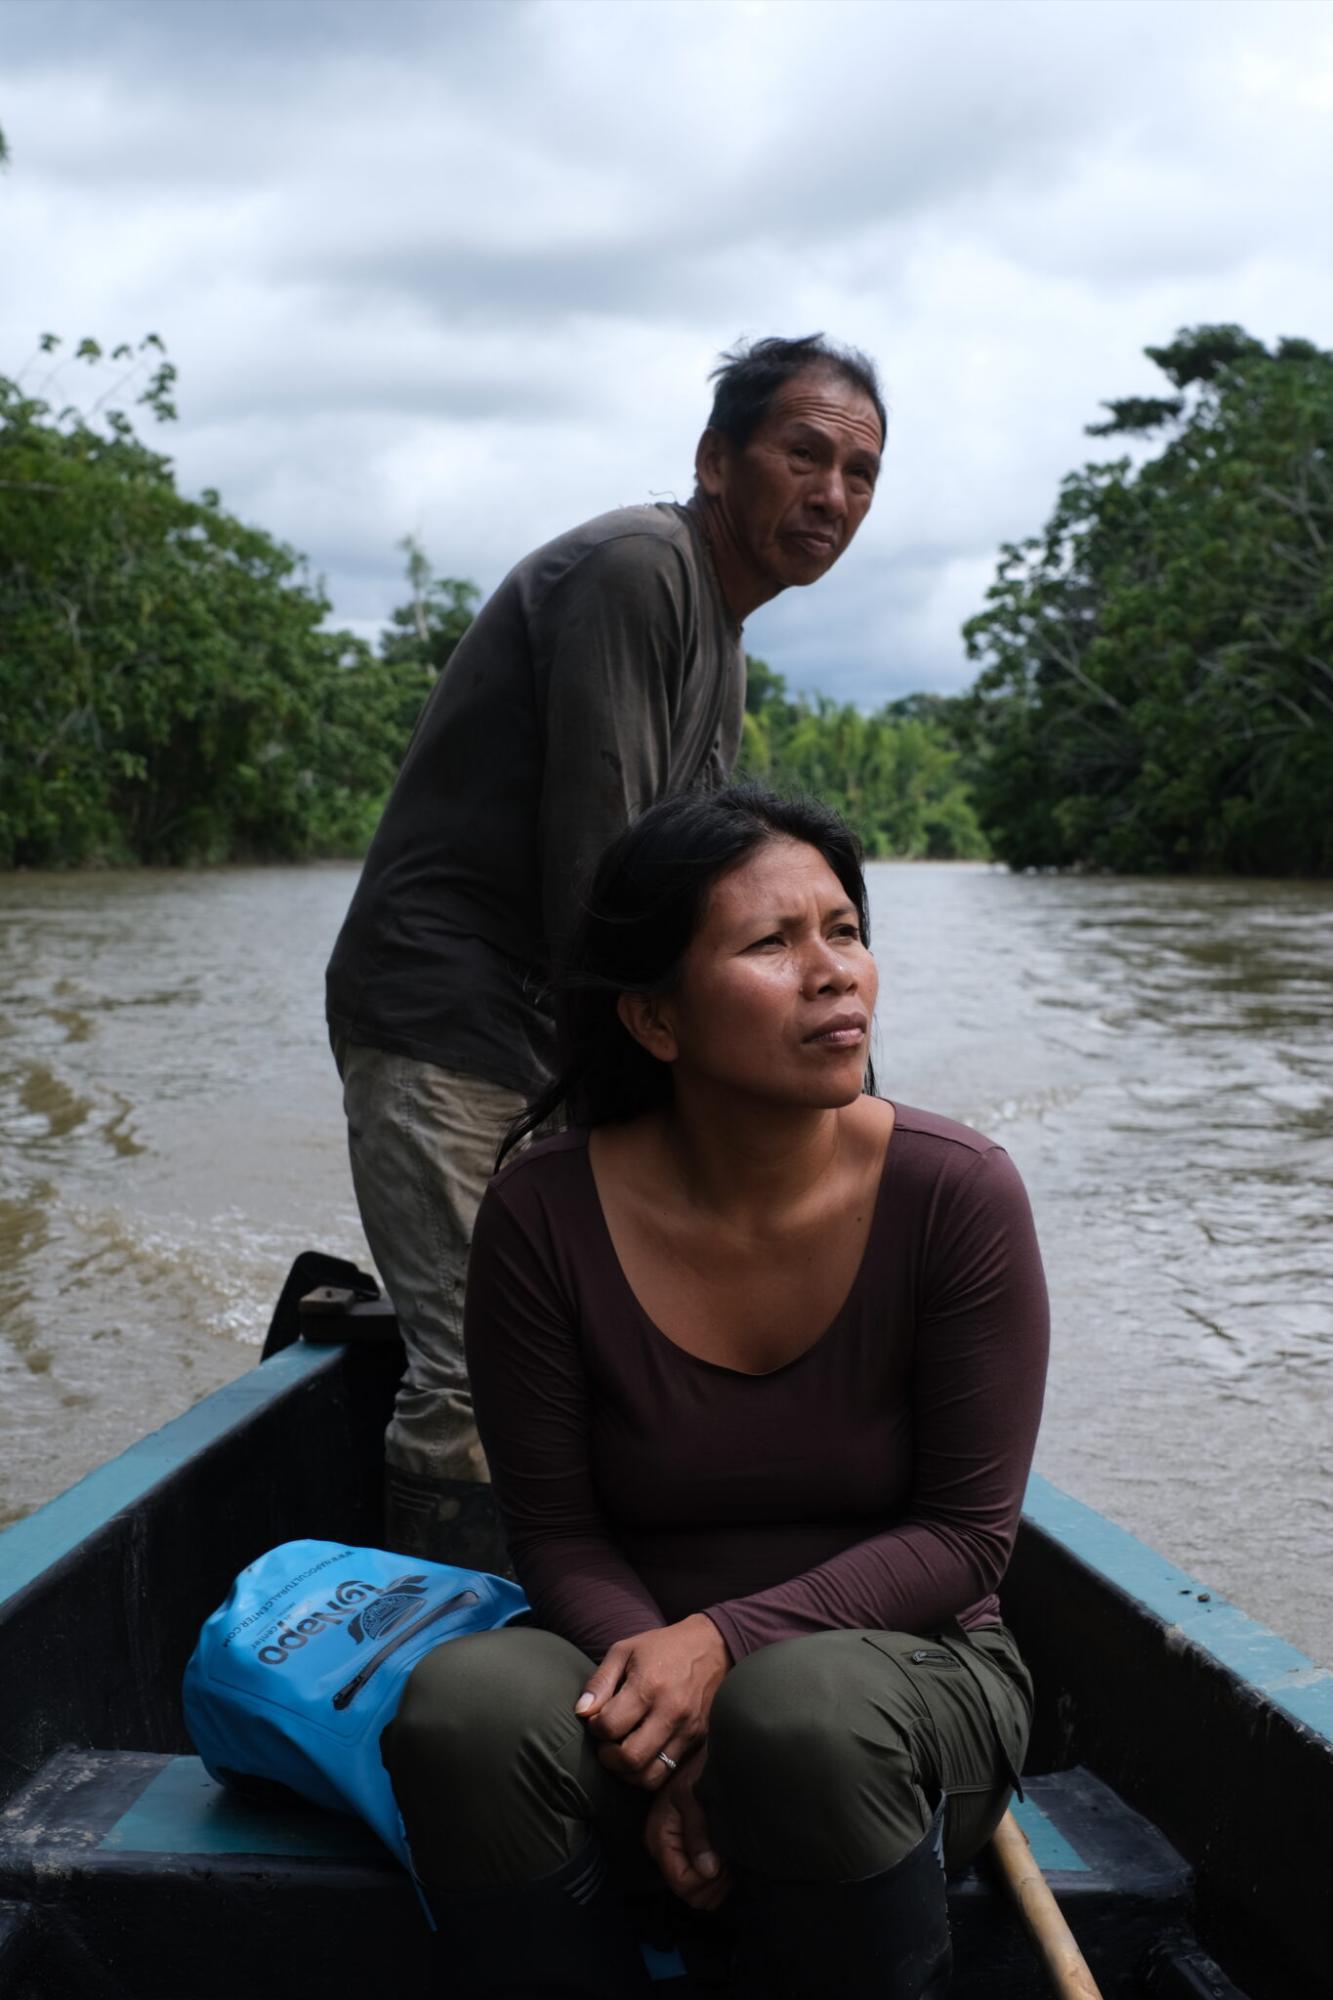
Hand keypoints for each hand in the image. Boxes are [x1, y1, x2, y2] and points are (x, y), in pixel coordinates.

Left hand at [574, 1613, 729, 1788]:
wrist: (711, 1647)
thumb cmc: (662, 1647)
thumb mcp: (624, 1651)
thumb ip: (600, 1682)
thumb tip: (581, 1712)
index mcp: (648, 1686)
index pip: (609, 1726)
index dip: (595, 1728)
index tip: (597, 1721)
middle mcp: (670, 1713)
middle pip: (630, 1759)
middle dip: (608, 1758)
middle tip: (606, 1745)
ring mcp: (687, 1731)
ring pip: (651, 1776)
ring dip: (629, 1774)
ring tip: (623, 1754)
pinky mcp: (698, 1742)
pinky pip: (672, 1775)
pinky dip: (652, 1776)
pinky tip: (644, 1758)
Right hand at [643, 1749, 729, 1910]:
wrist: (705, 1757)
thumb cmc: (699, 1769)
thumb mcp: (695, 1792)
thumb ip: (699, 1831)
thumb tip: (708, 1870)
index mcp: (660, 1838)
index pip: (682, 1882)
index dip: (706, 1880)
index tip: (725, 1862)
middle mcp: (665, 1852)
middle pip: (691, 1895)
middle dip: (714, 1884)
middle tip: (730, 1859)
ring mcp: (678, 1855)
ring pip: (699, 1895)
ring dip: (719, 1883)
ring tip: (730, 1857)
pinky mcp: (691, 1855)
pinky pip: (705, 1884)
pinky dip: (721, 1879)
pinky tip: (729, 1859)